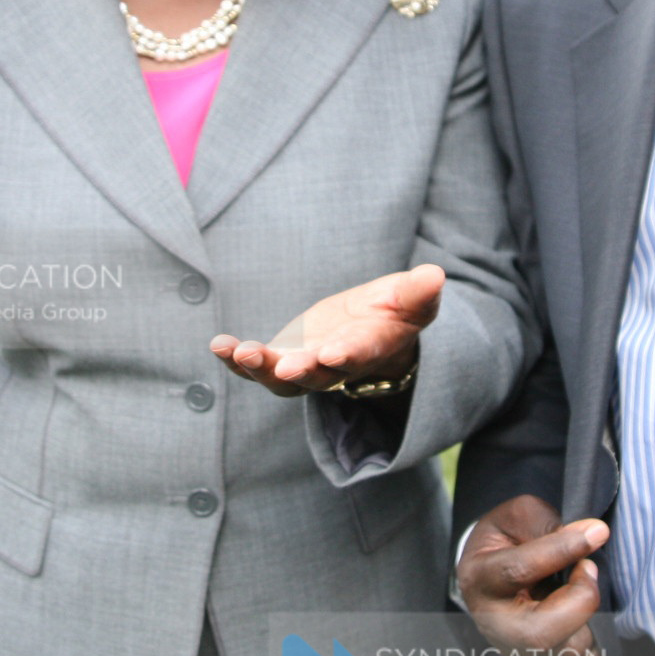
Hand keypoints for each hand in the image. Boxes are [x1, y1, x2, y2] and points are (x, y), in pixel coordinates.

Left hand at [209, 263, 442, 397]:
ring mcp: (307, 368)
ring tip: (239, 352)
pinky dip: (236, 360)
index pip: (360, 354)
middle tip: (285, 367)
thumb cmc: (393, 310)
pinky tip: (218, 345)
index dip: (347, 355)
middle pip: (318, 377)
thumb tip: (436, 275)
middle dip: (301, 372)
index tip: (332, 354)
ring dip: (260, 370)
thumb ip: (418, 292)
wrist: (371, 331)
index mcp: (371, 348)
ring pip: (282, 380)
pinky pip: (257, 367)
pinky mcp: (283, 360)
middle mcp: (337, 366)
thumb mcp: (409, 297)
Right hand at [457, 496, 608, 655]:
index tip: (596, 533)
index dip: (563, 550)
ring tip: (581, 591)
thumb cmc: (507, 541)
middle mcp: (493, 624)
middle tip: (588, 570)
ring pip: (565, 654)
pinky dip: (593, 650)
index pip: (518, 571)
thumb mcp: (517, 517)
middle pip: (539, 635)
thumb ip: (549, 524)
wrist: (494, 574)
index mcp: (480, 579)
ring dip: (588, 618)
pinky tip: (586, 621)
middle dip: (580, 601)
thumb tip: (592, 536)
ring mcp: (516, 653)